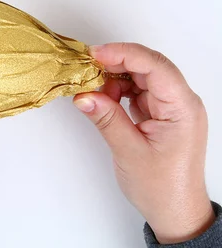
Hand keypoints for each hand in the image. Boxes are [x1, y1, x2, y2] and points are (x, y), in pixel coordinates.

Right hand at [73, 43, 214, 243]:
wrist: (175, 212)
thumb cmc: (162, 188)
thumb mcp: (129, 152)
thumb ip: (106, 119)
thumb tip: (84, 95)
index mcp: (182, 109)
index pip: (155, 66)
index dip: (124, 54)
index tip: (95, 55)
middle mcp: (180, 103)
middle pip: (148, 66)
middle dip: (116, 63)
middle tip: (86, 67)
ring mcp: (170, 107)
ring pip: (141, 77)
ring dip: (114, 78)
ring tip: (93, 90)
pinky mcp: (159, 114)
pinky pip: (137, 91)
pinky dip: (118, 90)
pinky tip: (103, 98)